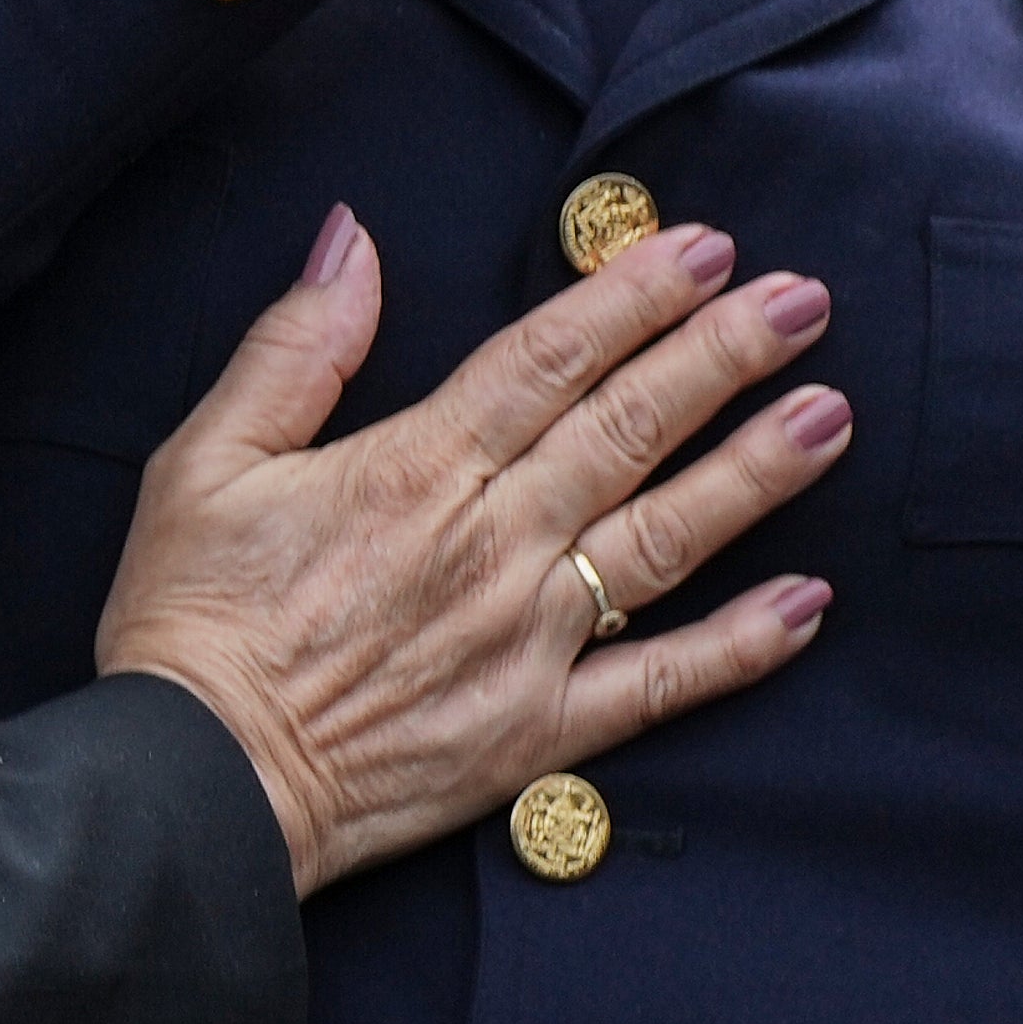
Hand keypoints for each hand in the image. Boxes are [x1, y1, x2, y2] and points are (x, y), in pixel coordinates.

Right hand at [100, 206, 847, 894]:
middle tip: (804, 301)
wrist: (195, 785)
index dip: (635, 296)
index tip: (707, 248)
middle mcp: (489, 545)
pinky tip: (807, 603)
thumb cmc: (191, 620)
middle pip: (629, 428)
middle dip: (724, 356)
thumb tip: (349, 239)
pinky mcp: (539, 732)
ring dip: (755, 474)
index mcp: (412, 469)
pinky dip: (740, 646)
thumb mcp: (207, 457)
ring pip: (665, 540)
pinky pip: (659, 683)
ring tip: (831, 417)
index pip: (549, 359)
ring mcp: (526, 642)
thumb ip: (295, 346)